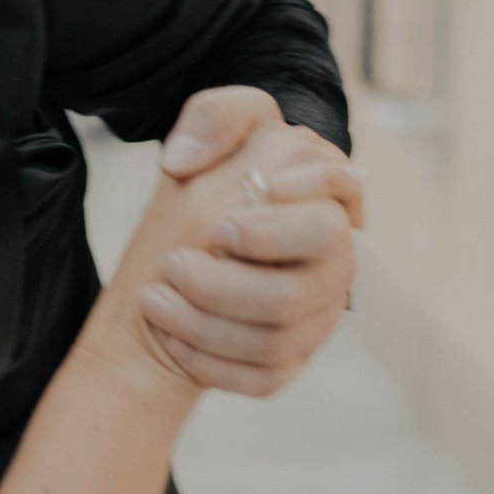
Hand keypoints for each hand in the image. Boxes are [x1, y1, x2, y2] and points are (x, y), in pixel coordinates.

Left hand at [142, 87, 362, 397]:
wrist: (185, 247)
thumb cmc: (211, 182)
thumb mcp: (212, 127)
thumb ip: (216, 116)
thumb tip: (186, 163)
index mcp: (328, 201)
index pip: (338, 203)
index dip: (277, 220)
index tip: (221, 222)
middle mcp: (334, 263)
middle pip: (298, 291)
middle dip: (227, 285)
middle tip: (177, 264)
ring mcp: (319, 315)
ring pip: (276, 340)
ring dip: (202, 323)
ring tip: (156, 297)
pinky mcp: (293, 358)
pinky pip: (263, 377)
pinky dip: (208, 362)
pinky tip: (172, 338)